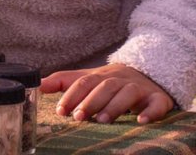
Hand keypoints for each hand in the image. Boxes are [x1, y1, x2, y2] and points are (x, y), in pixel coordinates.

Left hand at [41, 63, 173, 124]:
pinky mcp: (158, 98)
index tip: (61, 110)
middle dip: (90, 101)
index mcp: (101, 76)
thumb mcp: (88, 79)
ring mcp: (140, 88)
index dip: (71, 94)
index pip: (84, 82)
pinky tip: (141, 121)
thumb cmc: (111, 82)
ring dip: (115, 106)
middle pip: (104, 87)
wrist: (148, 74)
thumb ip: (64, 82)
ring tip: (103, 120)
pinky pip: (157, 104)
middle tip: (79, 117)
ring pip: (127, 93)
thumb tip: (37, 85)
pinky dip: (150, 112)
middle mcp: (120, 80)